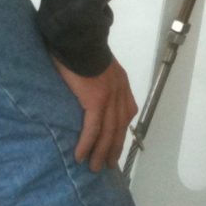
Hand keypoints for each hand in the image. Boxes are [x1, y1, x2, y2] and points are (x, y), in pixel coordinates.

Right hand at [54, 56, 138, 171]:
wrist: (78, 37)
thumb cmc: (81, 47)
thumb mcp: (97, 63)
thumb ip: (98, 79)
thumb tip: (87, 89)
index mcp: (121, 83)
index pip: (126, 113)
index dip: (121, 131)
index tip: (115, 145)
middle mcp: (119, 92)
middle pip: (119, 127)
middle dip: (114, 148)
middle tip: (107, 165)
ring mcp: (109, 97)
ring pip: (108, 132)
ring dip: (101, 152)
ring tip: (94, 167)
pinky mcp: (96, 101)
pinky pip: (93, 129)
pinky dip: (87, 144)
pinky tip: (80, 156)